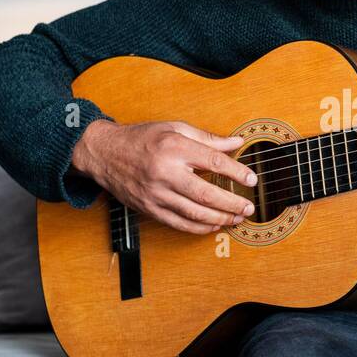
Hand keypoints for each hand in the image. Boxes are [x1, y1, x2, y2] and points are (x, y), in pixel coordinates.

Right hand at [71, 119, 257, 234]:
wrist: (104, 153)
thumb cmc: (141, 138)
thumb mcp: (174, 128)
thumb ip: (207, 138)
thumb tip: (236, 142)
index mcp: (173, 148)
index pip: (213, 162)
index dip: (236, 172)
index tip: (251, 180)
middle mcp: (165, 173)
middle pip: (206, 194)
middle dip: (232, 204)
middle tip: (249, 207)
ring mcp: (156, 194)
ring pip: (194, 213)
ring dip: (220, 219)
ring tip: (236, 218)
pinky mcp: (149, 208)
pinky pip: (179, 224)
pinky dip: (199, 228)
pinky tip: (213, 225)